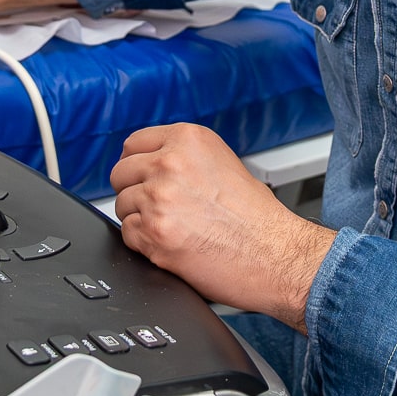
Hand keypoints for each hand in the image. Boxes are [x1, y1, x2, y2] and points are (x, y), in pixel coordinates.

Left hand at [110, 124, 335, 329]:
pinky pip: (127, 234)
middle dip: (133, 190)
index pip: (133, 143)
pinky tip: (170, 244)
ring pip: (121, 205)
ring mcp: (158, 198)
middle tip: (157, 206)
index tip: (140, 175)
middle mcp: (169, 164)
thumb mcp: (222, 163)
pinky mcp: (153, 233)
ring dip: (139, 218)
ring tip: (172, 227)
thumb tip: (151, 162)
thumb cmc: (258, 218)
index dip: (136, 163)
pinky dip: (142, 243)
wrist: (276, 255)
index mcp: (188, 140)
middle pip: (120, 173)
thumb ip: (184, 157)